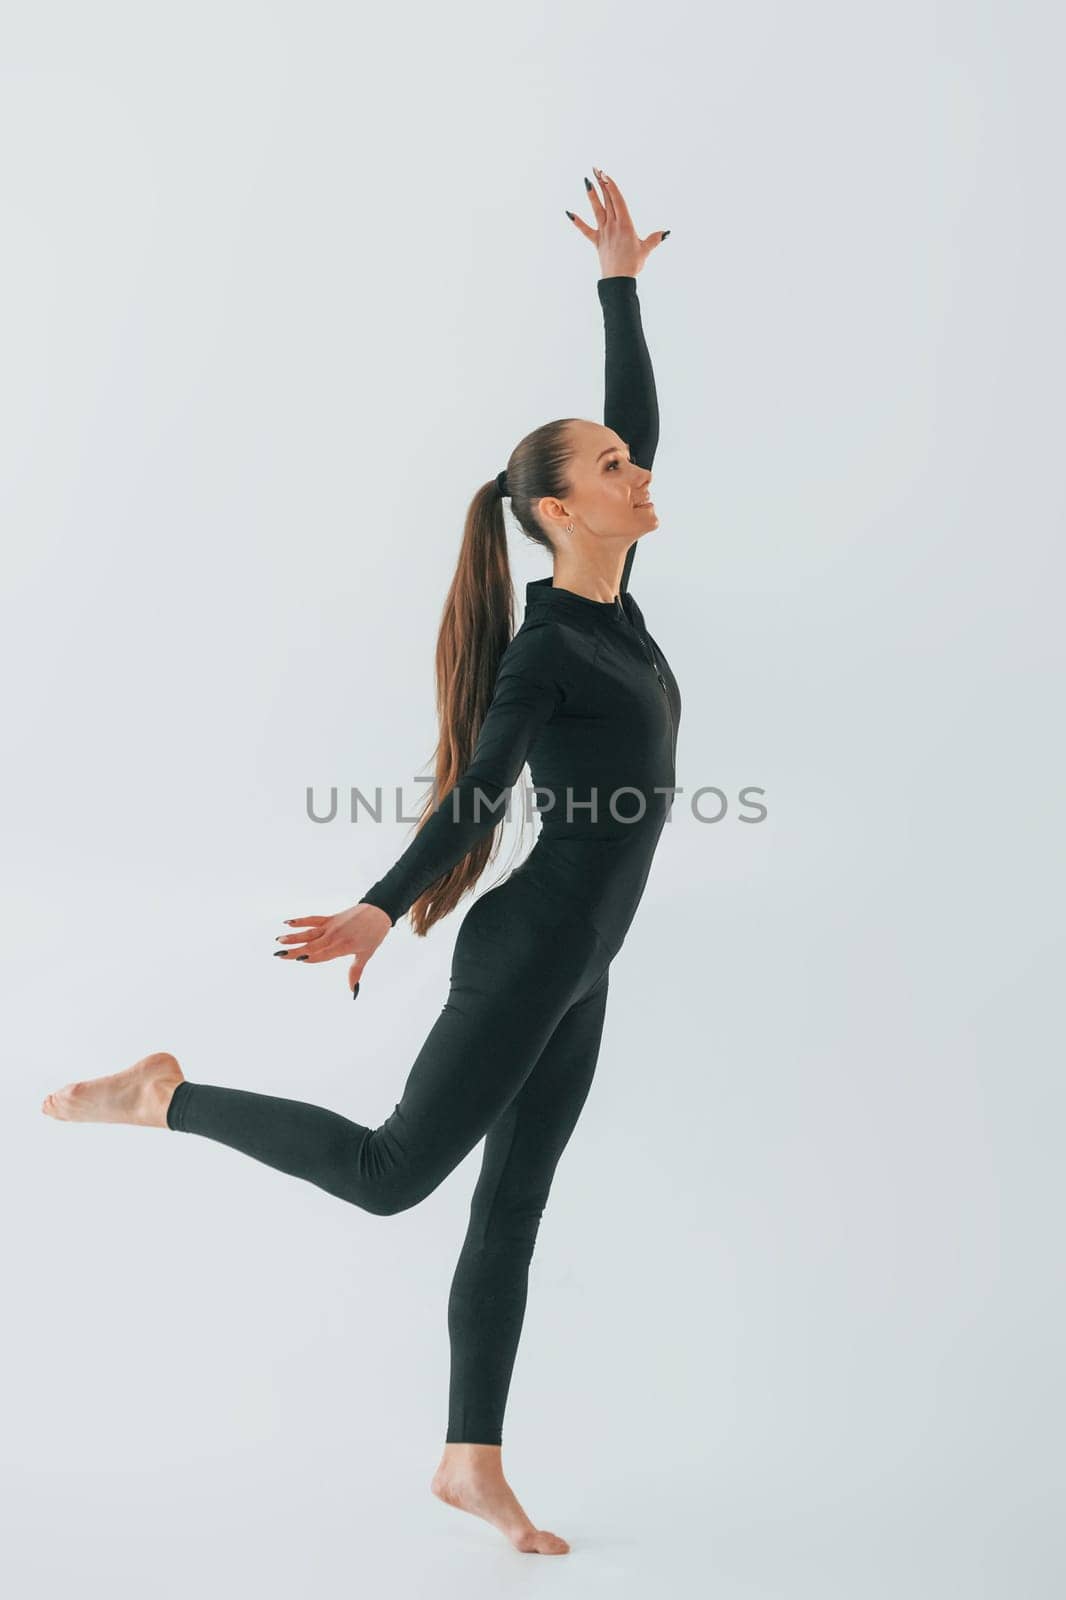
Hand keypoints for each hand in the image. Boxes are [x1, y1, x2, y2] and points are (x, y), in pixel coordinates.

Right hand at [274, 903, 392, 996]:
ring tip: (279, 940)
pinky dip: (300, 921)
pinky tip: (288, 923)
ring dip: (293, 936)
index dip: (311, 958)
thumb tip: (353, 991)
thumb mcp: (366, 954)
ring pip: (309, 933)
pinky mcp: (330, 919)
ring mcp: (330, 926)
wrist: (378, 912)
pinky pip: (313, 920)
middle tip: (278, 955)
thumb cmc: (373, 935)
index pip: (322, 955)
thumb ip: (355, 972)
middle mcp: (333, 937)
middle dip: (294, 950)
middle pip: (311, 945)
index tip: (298, 960)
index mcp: (342, 947)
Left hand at [567, 165, 667, 278]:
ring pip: (597, 210)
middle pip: (607, 200)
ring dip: (592, 195)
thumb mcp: (646, 250)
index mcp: (626, 224)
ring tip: (586, 181)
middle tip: (596, 169)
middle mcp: (613, 225)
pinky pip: (585, 230)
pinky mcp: (597, 242)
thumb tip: (666, 232)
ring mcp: (603, 233)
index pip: (618, 200)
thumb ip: (654, 239)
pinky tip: (568, 212)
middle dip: (602, 184)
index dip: (611, 186)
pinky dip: (577, 221)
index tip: (605, 174)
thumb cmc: (633, 265)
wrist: (618, 280)